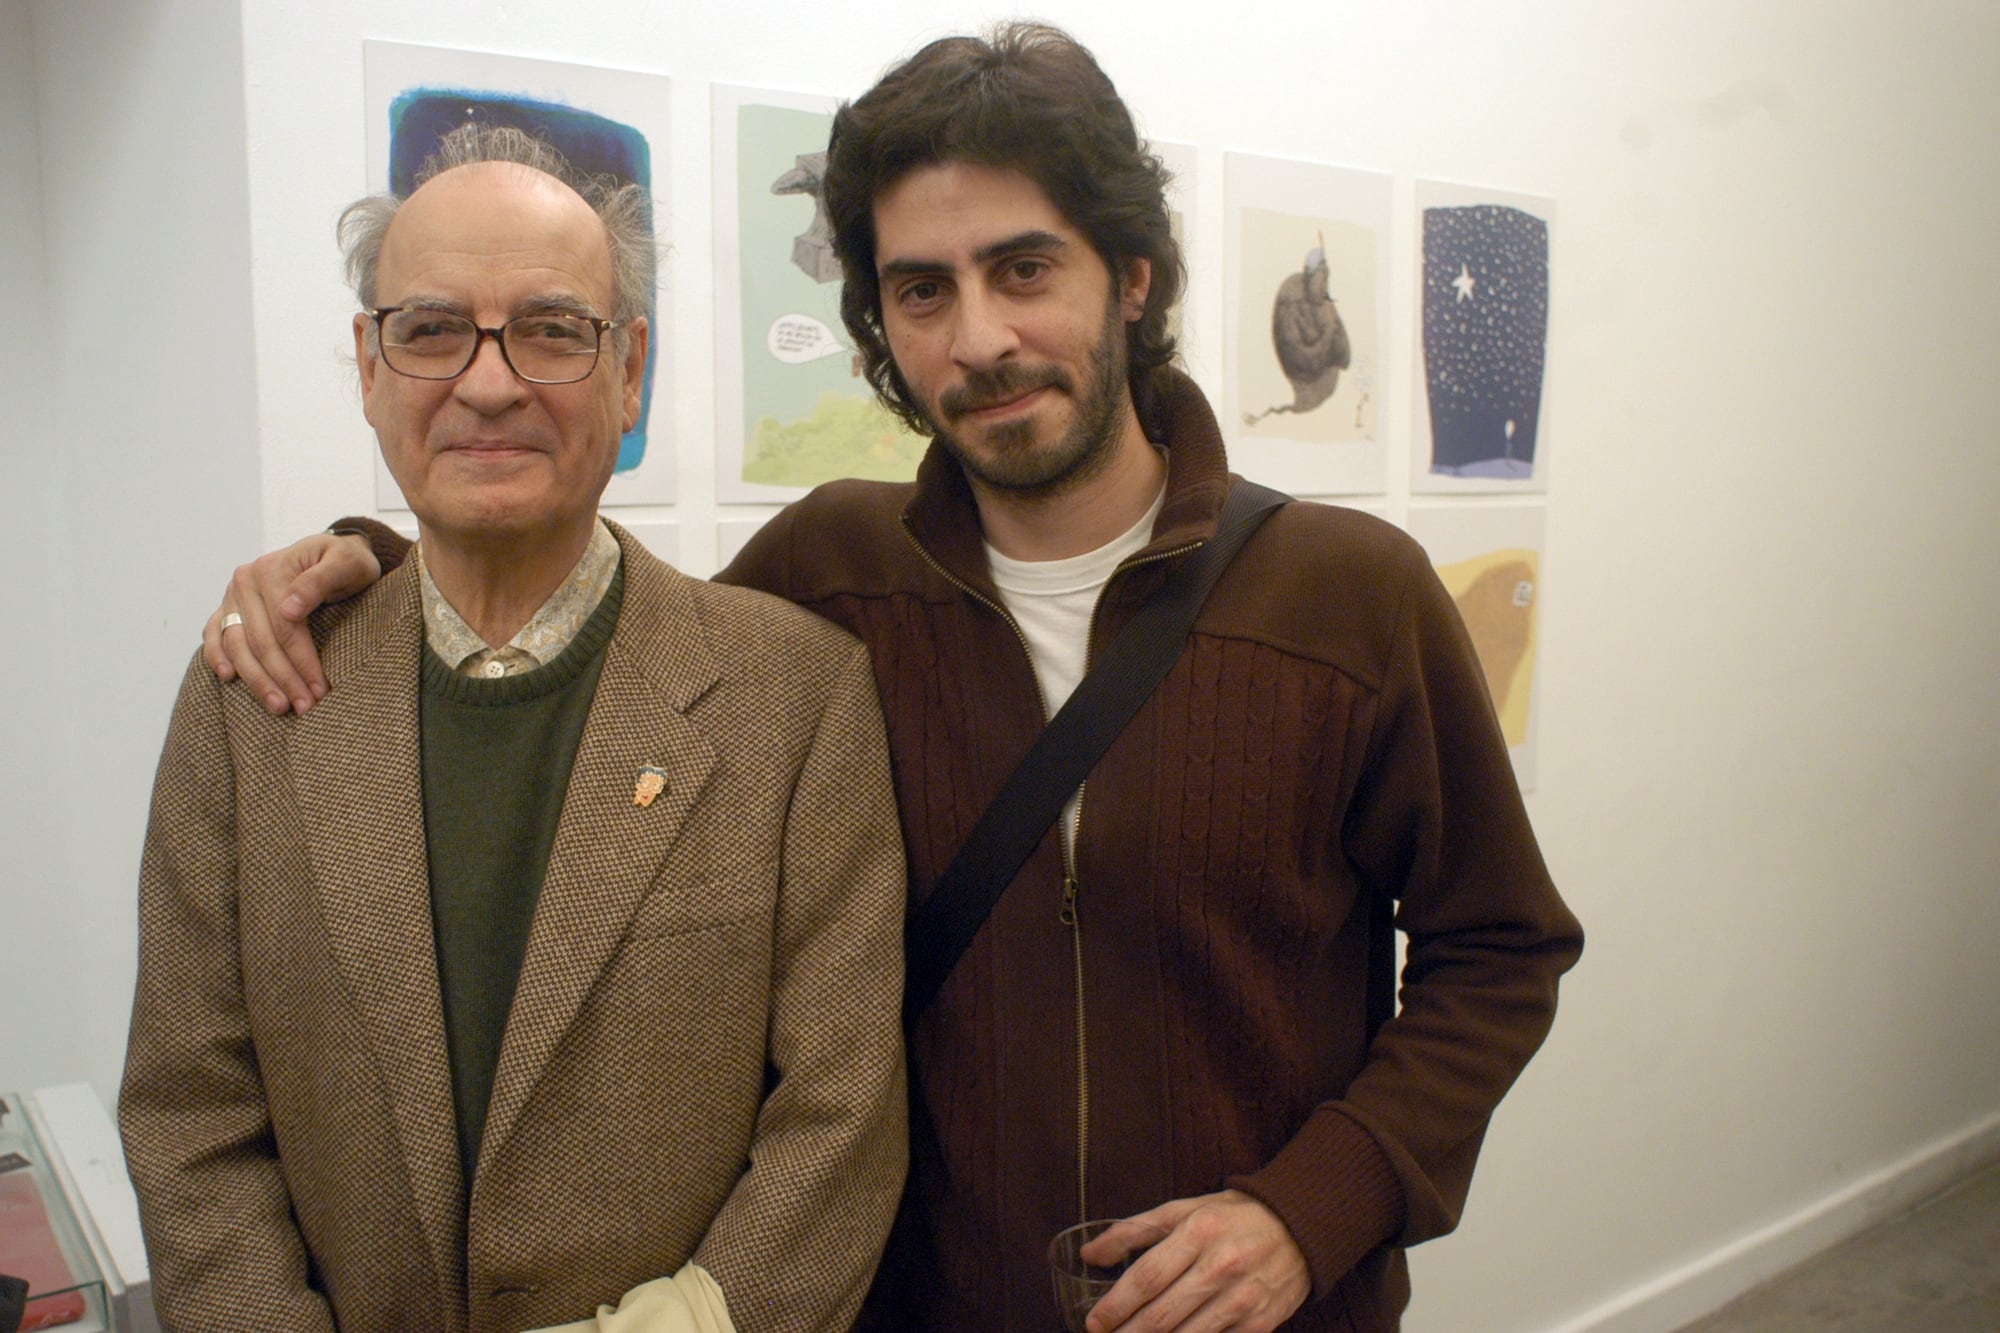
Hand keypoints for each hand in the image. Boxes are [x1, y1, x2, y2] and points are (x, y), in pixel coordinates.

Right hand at [204, 532, 379, 714]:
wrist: (334, 553)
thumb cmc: (346, 560)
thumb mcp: (346, 563)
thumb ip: (319, 581)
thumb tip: (288, 609)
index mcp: (272, 569)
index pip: (285, 627)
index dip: (302, 662)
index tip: (320, 690)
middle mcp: (245, 581)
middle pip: (260, 641)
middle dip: (283, 679)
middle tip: (305, 707)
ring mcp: (233, 595)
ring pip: (237, 645)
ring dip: (256, 680)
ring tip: (279, 706)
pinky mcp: (228, 607)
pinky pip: (215, 634)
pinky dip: (217, 656)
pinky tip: (229, 678)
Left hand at [1082, 1189, 1309, 1332]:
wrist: (1300, 1227)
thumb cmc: (1231, 1217)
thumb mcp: (1183, 1209)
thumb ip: (1134, 1230)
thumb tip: (1089, 1254)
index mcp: (1199, 1232)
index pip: (1146, 1277)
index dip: (1115, 1305)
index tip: (1094, 1321)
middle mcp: (1221, 1266)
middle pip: (1162, 1315)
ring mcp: (1243, 1299)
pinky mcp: (1260, 1324)